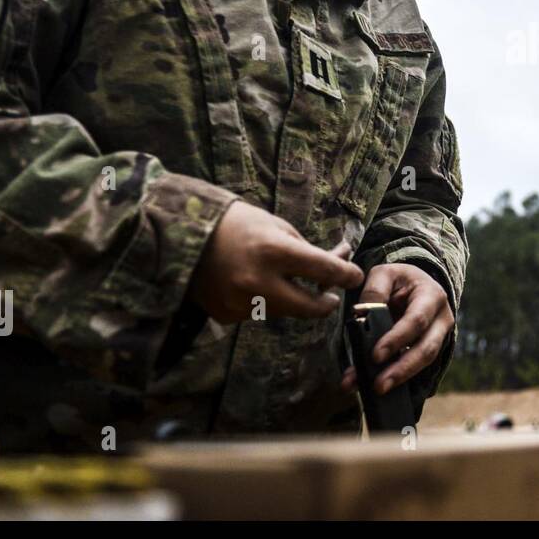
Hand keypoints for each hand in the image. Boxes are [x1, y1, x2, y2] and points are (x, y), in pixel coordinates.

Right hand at [190, 201, 362, 322]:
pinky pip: (257, 313)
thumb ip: (306, 250)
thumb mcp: (277, 227)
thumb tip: (337, 262)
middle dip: (326, 302)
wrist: (182, 234)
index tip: (355, 276)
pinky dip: (262, 301)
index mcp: (274, 252)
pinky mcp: (227, 315)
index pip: (324, 270)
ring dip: (290, 298)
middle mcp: (259, 282)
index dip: (346, 274)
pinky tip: (249, 282)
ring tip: (281, 277)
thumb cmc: (237, 223)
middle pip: (309, 308)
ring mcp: (241, 303)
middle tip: (330, 296)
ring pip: (283, 311)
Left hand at [340, 263, 453, 396]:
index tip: (376, 356)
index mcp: (432, 296)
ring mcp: (439, 337)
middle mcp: (442, 319)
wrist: (415, 284)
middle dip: (402, 369)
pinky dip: (395, 378)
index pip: (416, 320)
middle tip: (379, 385)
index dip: (397, 339)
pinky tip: (375, 385)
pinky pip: (415, 367)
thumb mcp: (385, 274)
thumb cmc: (399, 280)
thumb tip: (362, 316)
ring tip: (376, 390)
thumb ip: (374, 291)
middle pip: (427, 349)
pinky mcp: (429, 351)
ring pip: (424, 363)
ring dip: (400, 378)